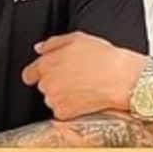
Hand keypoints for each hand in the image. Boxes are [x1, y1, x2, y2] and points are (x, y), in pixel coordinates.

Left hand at [22, 32, 142, 118]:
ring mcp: (54, 99)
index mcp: (47, 63)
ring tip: (84, 86)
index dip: (37, 73)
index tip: (46, 74)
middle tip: (76, 77)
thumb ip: (54, 43)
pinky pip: (62, 111)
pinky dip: (71, 107)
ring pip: (53, 98)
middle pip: (44, 85)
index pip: (29, 73)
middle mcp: (47, 82)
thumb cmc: (105, 58)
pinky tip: (86, 97)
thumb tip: (40, 48)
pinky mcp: (64, 113)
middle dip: (56, 82)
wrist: (123, 79)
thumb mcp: (79, 38)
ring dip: (63, 95)